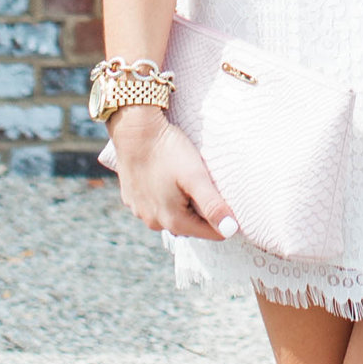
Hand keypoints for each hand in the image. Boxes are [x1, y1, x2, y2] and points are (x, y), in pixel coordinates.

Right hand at [104, 107, 239, 242]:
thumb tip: (231, 230)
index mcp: (174, 222)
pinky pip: (155, 204)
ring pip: (173, 215)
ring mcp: (140, 211)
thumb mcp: (195, 176)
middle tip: (207, 184)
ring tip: (187, 180)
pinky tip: (166, 177)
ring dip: (183, 204)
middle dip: (203, 211)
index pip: (212, 233)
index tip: (228, 197)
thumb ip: (213, 205)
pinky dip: (165, 196)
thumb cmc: (168, 151)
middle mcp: (154, 222)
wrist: (134, 130)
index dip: (225, 217)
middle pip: (192, 225)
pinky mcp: (131, 199)